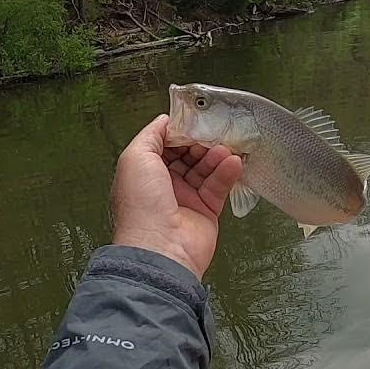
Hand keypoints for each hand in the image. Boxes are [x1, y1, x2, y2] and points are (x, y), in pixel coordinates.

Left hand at [111, 114, 243, 279]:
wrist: (160, 248)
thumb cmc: (141, 206)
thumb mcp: (135, 158)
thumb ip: (151, 135)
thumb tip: (165, 121)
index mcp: (144, 173)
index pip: (165, 144)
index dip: (180, 131)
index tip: (194, 120)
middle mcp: (164, 185)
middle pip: (187, 154)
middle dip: (201, 141)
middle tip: (214, 132)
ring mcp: (186, 198)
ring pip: (205, 168)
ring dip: (216, 155)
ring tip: (226, 148)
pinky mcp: (206, 211)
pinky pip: (219, 186)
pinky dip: (228, 172)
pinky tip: (234, 162)